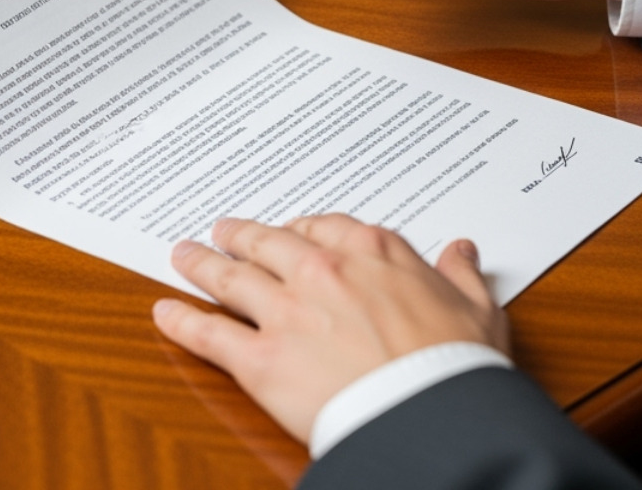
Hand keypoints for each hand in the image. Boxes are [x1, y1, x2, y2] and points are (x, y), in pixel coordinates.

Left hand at [152, 214, 509, 442]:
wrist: (431, 415)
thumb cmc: (457, 367)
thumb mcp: (477, 311)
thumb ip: (462, 276)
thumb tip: (462, 251)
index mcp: (374, 253)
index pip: (326, 226)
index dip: (304, 228)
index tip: (294, 230)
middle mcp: (323, 272)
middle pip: (268, 243)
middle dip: (240, 236)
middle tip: (221, 231)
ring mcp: (288, 312)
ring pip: (231, 277)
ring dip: (201, 264)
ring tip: (183, 254)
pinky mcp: (262, 359)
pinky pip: (210, 334)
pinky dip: (182, 320)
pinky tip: (163, 312)